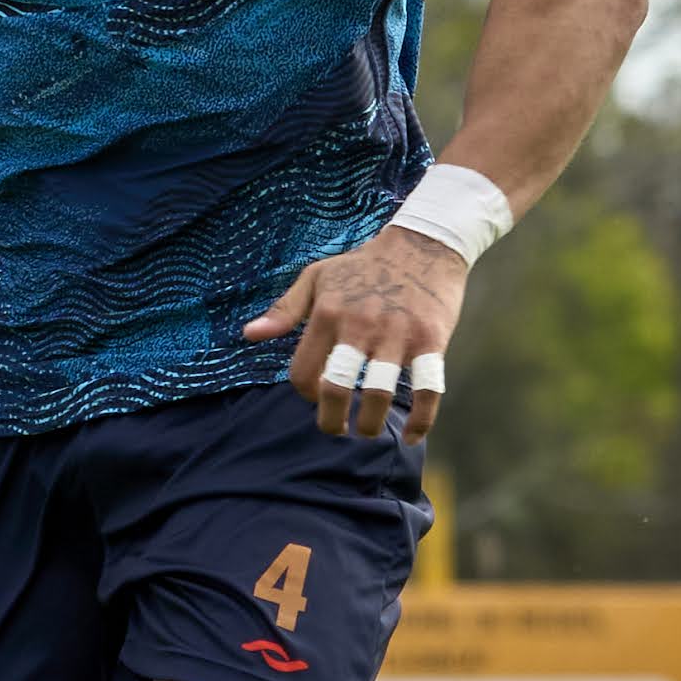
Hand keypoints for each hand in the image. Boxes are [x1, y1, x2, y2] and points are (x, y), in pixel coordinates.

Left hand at [242, 225, 467, 440]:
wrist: (424, 243)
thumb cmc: (364, 265)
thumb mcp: (317, 277)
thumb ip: (284, 310)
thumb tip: (249, 335)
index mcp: (327, 313)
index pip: (302, 372)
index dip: (306, 393)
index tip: (317, 395)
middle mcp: (359, 325)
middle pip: (336, 388)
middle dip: (331, 421)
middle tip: (335, 429)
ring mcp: (396, 335)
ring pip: (377, 395)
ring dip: (369, 424)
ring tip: (366, 430)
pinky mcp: (430, 341)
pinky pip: (426, 390)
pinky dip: (420, 422)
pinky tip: (409, 437)